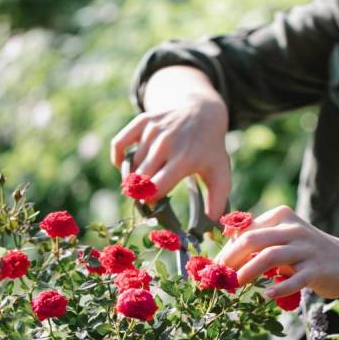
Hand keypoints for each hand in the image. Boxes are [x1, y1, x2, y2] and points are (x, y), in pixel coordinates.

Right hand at [110, 95, 230, 219]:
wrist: (202, 111)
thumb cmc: (209, 149)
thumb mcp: (220, 173)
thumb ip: (217, 201)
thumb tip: (210, 227)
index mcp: (185, 159)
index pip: (155, 188)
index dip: (150, 201)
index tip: (154, 205)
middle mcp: (167, 144)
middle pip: (139, 179)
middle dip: (140, 192)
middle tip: (147, 196)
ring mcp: (153, 131)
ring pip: (131, 165)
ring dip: (133, 177)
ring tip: (143, 182)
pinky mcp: (143, 121)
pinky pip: (119, 145)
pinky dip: (118, 158)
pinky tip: (127, 166)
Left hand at [216, 206, 338, 298]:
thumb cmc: (308, 253)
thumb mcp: (286, 239)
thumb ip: (261, 241)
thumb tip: (226, 254)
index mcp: (283, 216)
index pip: (247, 230)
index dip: (228, 248)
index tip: (216, 265)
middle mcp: (294, 229)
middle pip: (253, 239)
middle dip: (232, 258)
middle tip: (220, 275)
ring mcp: (306, 249)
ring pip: (270, 257)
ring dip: (248, 272)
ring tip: (236, 284)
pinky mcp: (317, 269)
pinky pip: (294, 279)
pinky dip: (279, 289)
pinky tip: (267, 296)